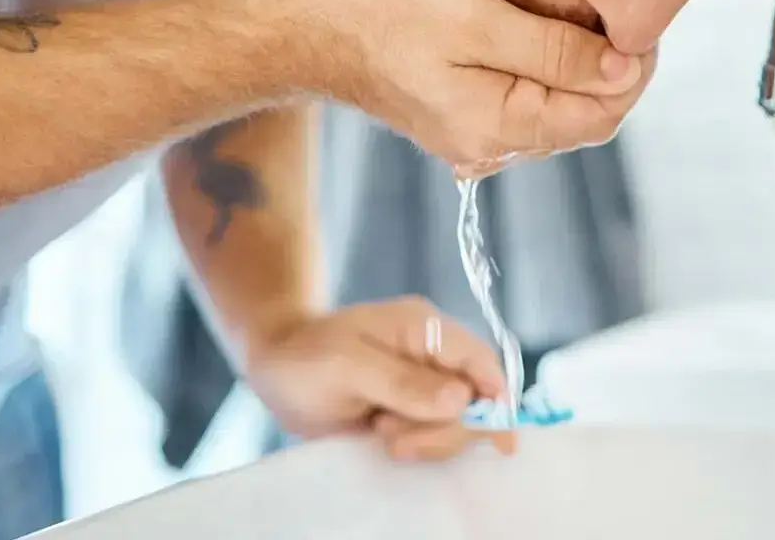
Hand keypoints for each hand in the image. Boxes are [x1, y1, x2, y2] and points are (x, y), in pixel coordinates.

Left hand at [244, 296, 516, 461]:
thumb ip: (401, 382)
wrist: (275, 367)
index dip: (497, 399)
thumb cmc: (305, 355)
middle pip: (475, 402)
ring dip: (425, 439)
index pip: (481, 362)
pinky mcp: (413, 412)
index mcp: (426, 328)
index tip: (498, 439)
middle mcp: (434, 356)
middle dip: (441, 428)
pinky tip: (387, 441)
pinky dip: (419, 446)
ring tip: (378, 430)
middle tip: (391, 437)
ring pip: (457, 424)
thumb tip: (461, 399)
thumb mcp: (345, 365)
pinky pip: (436, 435)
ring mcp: (425, 386)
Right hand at [277, 0, 652, 177]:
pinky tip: (539, 32)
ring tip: (584, 15)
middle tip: (618, 10)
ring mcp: (470, 136)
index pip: (601, 116)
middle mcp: (489, 146)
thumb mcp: (476, 20)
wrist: (308, 27)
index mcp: (499, 128)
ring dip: (580, 70)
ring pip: (555, 110)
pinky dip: (545, 72)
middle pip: (582, 118)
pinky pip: (523, 102)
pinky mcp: (456, 116)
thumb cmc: (384, 11)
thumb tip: (625, 71)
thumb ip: (554, 51)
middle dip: (612, 71)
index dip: (633, 72)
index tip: (638, 21)